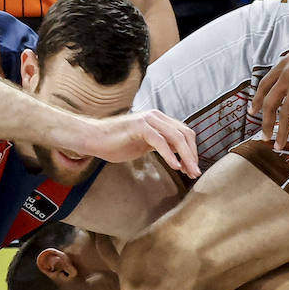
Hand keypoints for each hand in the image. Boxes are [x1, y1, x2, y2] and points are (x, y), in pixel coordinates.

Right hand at [86, 109, 200, 177]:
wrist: (93, 138)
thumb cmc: (116, 143)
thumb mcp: (144, 144)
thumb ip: (161, 145)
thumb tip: (180, 156)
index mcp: (159, 119)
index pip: (184, 132)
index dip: (192, 151)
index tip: (192, 168)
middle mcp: (156, 116)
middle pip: (184, 134)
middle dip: (192, 155)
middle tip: (195, 173)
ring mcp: (148, 120)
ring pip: (175, 137)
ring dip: (185, 156)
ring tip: (188, 172)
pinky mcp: (139, 126)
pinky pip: (160, 140)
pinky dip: (169, 154)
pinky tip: (174, 166)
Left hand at [251, 33, 288, 150]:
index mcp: (282, 66)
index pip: (264, 86)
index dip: (257, 100)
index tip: (253, 111)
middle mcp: (286, 78)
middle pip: (271, 104)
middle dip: (266, 123)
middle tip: (264, 136)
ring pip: (286, 115)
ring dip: (282, 133)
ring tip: (279, 146)